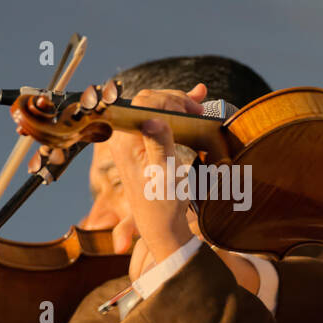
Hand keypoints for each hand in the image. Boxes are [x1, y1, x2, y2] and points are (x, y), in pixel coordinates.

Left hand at [107, 86, 203, 269]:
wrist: (161, 225)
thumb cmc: (162, 204)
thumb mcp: (164, 176)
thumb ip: (158, 144)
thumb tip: (154, 118)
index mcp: (125, 142)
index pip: (144, 103)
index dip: (170, 100)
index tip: (192, 110)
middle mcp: (124, 137)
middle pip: (148, 101)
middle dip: (175, 100)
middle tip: (198, 111)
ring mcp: (133, 140)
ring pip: (154, 107)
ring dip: (177, 102)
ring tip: (198, 107)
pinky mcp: (143, 144)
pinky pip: (158, 118)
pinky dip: (176, 108)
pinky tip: (195, 97)